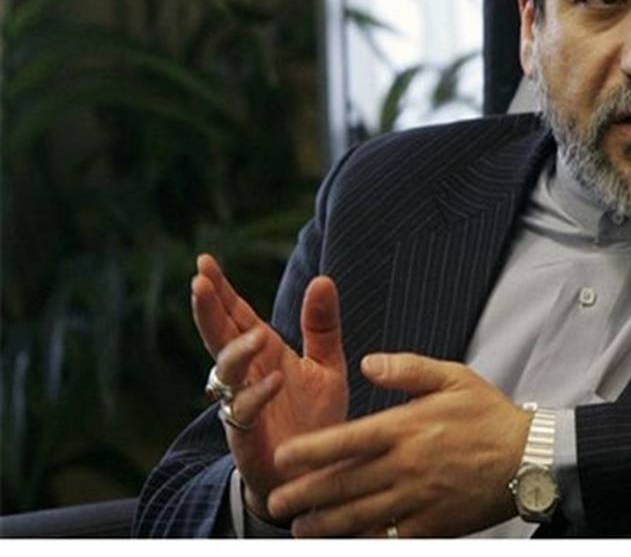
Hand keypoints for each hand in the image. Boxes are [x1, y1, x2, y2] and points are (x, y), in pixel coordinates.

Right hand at [191, 254, 348, 519]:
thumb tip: (323, 278)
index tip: (205, 261)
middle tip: (199, 282)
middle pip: (219, 338)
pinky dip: (258, 396)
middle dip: (208, 310)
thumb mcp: (326, 365)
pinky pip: (245, 415)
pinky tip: (275, 382)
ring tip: (256, 335)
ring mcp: (244, 406)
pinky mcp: (250, 439)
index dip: (221, 291)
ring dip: (237, 352)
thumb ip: (322, 325)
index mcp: (265, 354)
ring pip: (225, 375)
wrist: (316, 473)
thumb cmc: (314, 417)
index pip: (237, 316)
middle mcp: (248, 376)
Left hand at [265, 353, 531, 537]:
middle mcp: (407, 465)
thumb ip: (408, 369)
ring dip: (326, 523)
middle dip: (306, 494)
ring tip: (299, 528)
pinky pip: (390, 537)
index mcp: (407, 427)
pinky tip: (346, 543)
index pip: (348, 440)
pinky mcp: (433, 525)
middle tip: (276, 500)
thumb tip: (368, 362)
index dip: (311, 450)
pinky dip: (365, 541)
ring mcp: (419, 498)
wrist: (529, 458)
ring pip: (360, 516)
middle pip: (345, 483)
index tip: (284, 456)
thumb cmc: (490, 415)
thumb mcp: (454, 377)